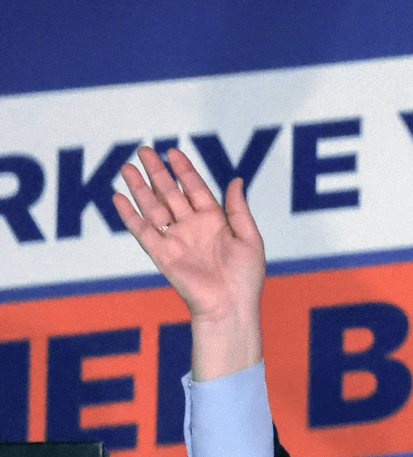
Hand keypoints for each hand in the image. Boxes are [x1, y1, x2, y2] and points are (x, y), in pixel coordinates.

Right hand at [113, 146, 265, 379]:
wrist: (231, 306)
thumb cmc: (246, 277)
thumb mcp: (249, 238)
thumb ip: (239, 209)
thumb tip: (236, 180)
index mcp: (214, 221)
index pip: (195, 189)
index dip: (184, 170)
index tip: (172, 151)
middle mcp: (192, 227)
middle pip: (170, 193)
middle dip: (157, 172)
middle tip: (142, 150)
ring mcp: (175, 240)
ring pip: (153, 207)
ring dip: (140, 188)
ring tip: (126, 167)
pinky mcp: (162, 255)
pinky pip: (142, 231)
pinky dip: (130, 215)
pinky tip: (118, 197)